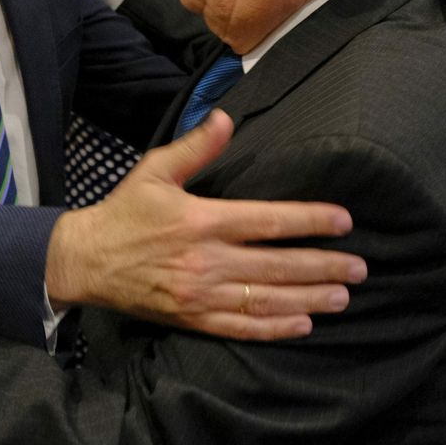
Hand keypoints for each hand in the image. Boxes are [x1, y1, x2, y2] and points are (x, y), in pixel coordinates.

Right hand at [46, 110, 363, 340]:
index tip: (344, 222)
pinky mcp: (192, 319)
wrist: (85, 261)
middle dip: (324, 267)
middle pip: (278, 265)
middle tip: (360, 268)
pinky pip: (241, 328)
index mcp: (203, 221)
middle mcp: (207, 261)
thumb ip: (195, 147)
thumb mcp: (155, 170)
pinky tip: (303, 325)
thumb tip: (224, 116)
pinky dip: (274, 328)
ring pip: (266, 299)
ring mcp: (201, 294)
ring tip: (343, 297)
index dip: (310, 221)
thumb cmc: (125, 212)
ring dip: (309, 299)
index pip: (269, 221)